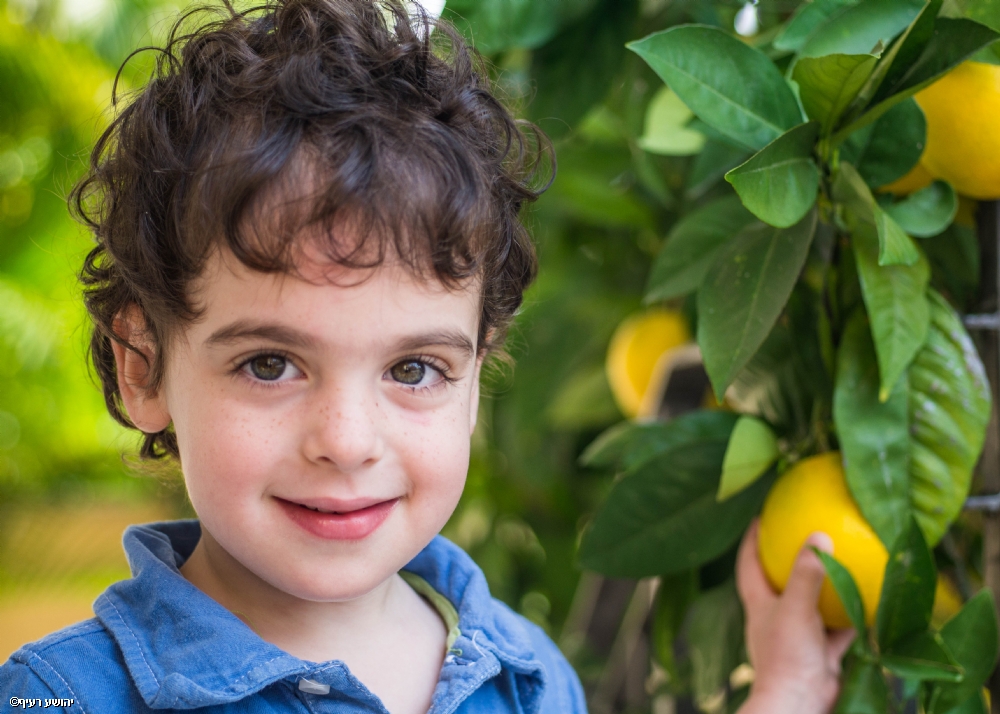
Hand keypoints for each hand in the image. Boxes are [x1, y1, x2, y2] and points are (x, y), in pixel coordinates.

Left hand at [735, 520, 855, 713]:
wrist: (801, 705)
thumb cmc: (787, 656)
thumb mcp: (795, 607)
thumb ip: (807, 573)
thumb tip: (819, 536)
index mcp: (759, 604)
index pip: (748, 564)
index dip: (751, 541)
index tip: (760, 519)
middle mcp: (777, 618)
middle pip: (780, 582)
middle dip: (790, 561)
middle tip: (807, 537)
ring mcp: (799, 636)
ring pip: (813, 605)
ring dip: (826, 589)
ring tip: (843, 563)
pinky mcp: (821, 654)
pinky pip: (839, 629)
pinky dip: (852, 617)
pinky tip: (870, 601)